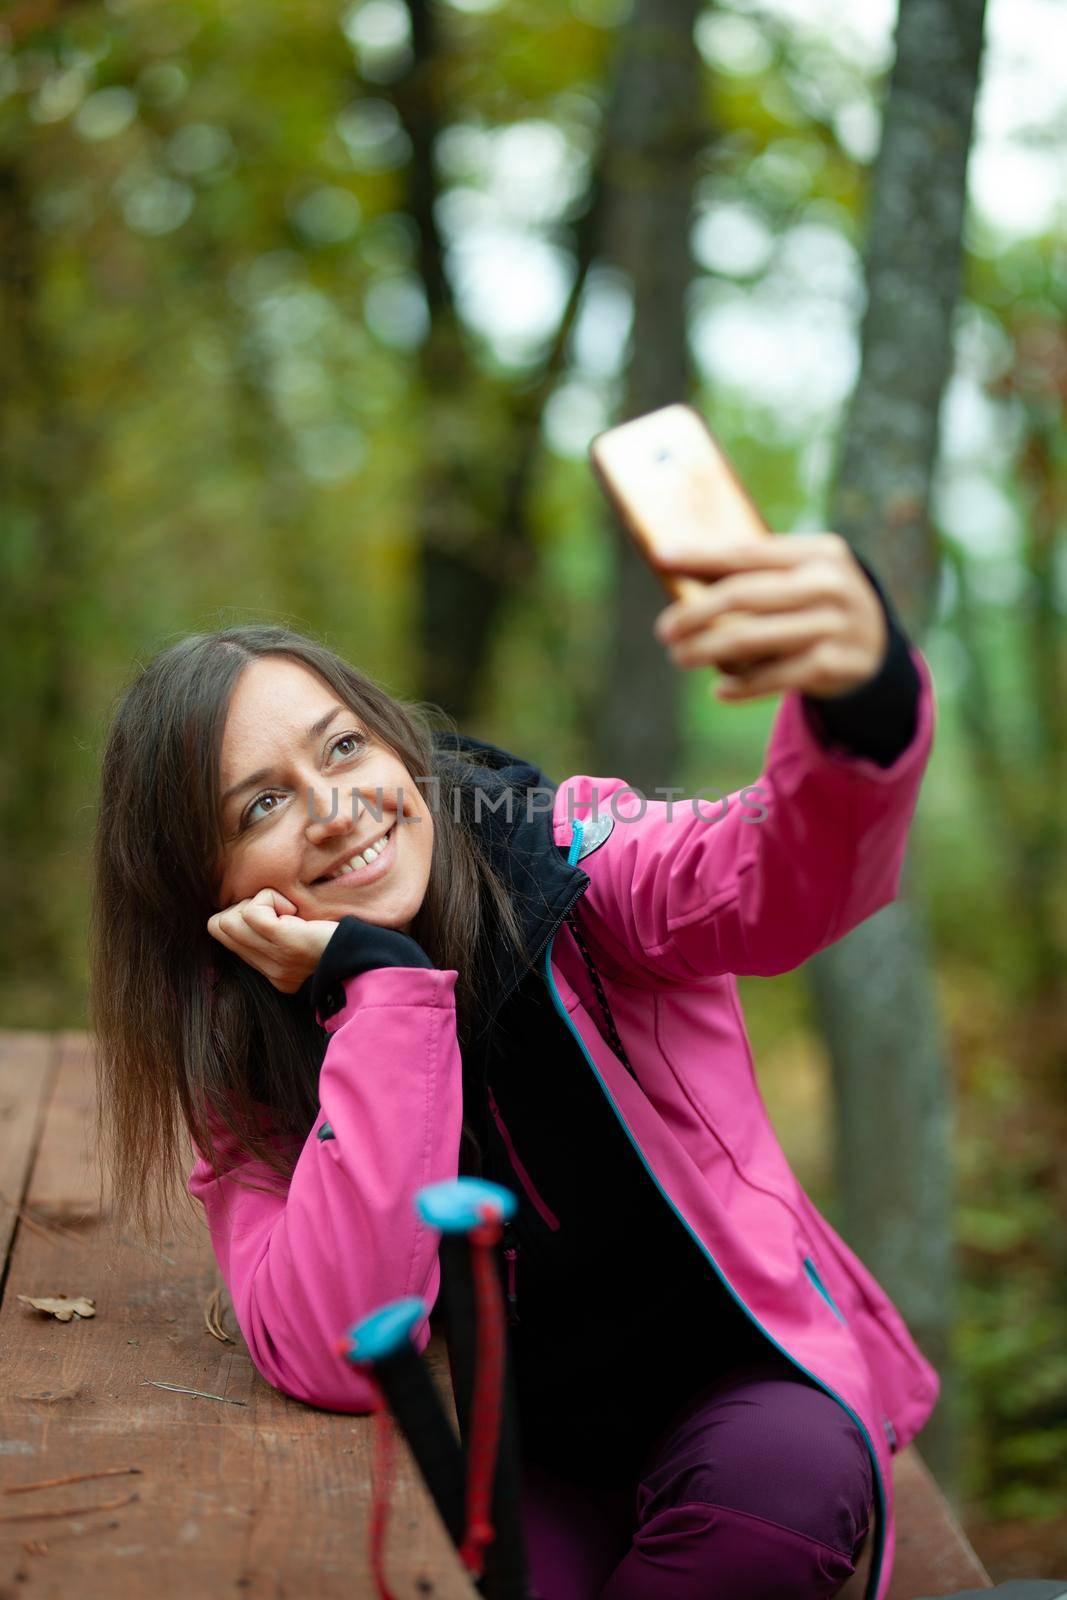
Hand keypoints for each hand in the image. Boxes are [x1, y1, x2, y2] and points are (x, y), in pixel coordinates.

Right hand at [207, 888, 339, 994]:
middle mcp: (266, 967)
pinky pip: (252, 911)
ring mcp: (271, 958)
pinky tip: (295, 912)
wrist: (367, 962)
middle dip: (243, 907)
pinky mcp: (283, 941)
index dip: (240, 915)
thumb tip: (267, 906)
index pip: (221, 932)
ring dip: (258, 903)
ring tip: (289, 912)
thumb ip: (284, 932)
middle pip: (217, 925)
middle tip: (281, 912)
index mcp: (271, 968)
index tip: (276, 916)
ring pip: (227, 919)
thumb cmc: (346, 943)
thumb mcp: (308, 941)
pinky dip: (270, 900)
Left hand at [651, 532, 887, 701]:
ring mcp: (833, 626)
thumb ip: (757, 571)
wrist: (876, 646)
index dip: (701, 555)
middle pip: (743, 596)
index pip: (748, 552)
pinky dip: (741, 686)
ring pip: (751, 639)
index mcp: (819, 551)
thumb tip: (680, 566)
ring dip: (706, 650)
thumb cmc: (818, 602)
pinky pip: (772, 678)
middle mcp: (828, 585)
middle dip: (695, 613)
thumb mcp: (802, 574)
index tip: (662, 557)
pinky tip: (719, 690)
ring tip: (680, 656)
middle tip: (664, 629)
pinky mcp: (832, 665)